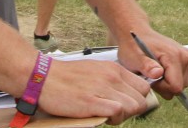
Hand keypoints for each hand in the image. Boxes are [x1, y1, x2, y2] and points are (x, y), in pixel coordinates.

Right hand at [35, 53, 153, 124]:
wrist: (43, 77)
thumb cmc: (67, 77)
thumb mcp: (96, 71)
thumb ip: (111, 81)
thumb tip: (123, 95)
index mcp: (114, 69)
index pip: (143, 87)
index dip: (137, 100)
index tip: (124, 105)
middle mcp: (112, 77)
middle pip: (141, 100)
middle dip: (132, 111)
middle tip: (115, 114)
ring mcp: (103, 88)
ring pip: (133, 106)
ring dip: (123, 116)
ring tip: (108, 116)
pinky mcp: (92, 101)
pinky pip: (117, 111)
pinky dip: (114, 118)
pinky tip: (102, 117)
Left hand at [116, 27, 187, 98]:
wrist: (139, 33)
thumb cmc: (134, 47)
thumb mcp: (134, 58)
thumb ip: (146, 66)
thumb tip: (159, 73)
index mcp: (174, 56)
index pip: (176, 87)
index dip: (161, 88)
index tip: (150, 78)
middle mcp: (186, 56)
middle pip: (180, 87)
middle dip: (165, 86)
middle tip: (151, 75)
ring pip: (182, 84)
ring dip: (168, 83)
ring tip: (155, 72)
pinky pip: (182, 79)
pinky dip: (171, 79)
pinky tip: (161, 70)